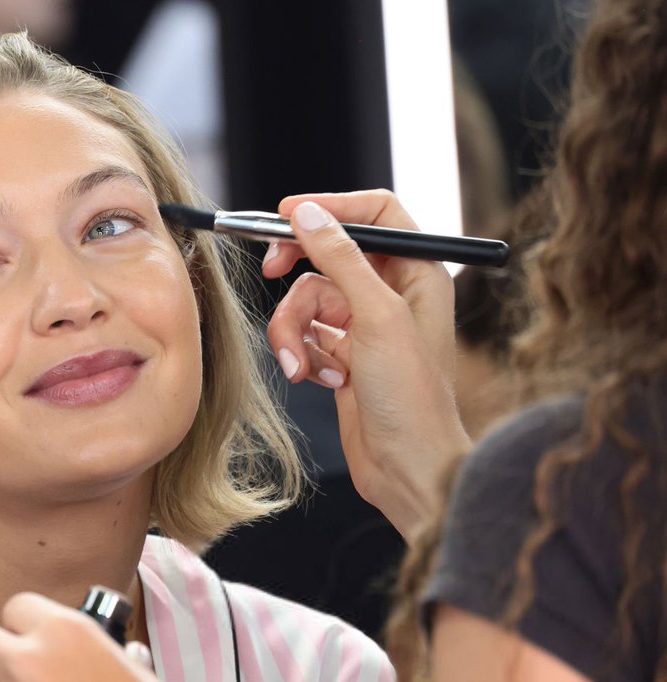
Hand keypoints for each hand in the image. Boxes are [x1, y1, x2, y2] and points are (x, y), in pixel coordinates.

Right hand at [263, 191, 471, 539]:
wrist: (407, 468)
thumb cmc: (411, 398)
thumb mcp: (375, 316)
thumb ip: (340, 258)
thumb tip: (308, 213)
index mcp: (417, 272)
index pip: (375, 214)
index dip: (331, 207)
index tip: (287, 213)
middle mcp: (391, 293)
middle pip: (327, 255)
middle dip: (297, 271)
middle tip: (270, 271)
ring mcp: (364, 326)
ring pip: (307, 301)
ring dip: (293, 331)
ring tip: (299, 365)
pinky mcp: (341, 356)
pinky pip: (304, 336)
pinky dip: (302, 356)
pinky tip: (323, 381)